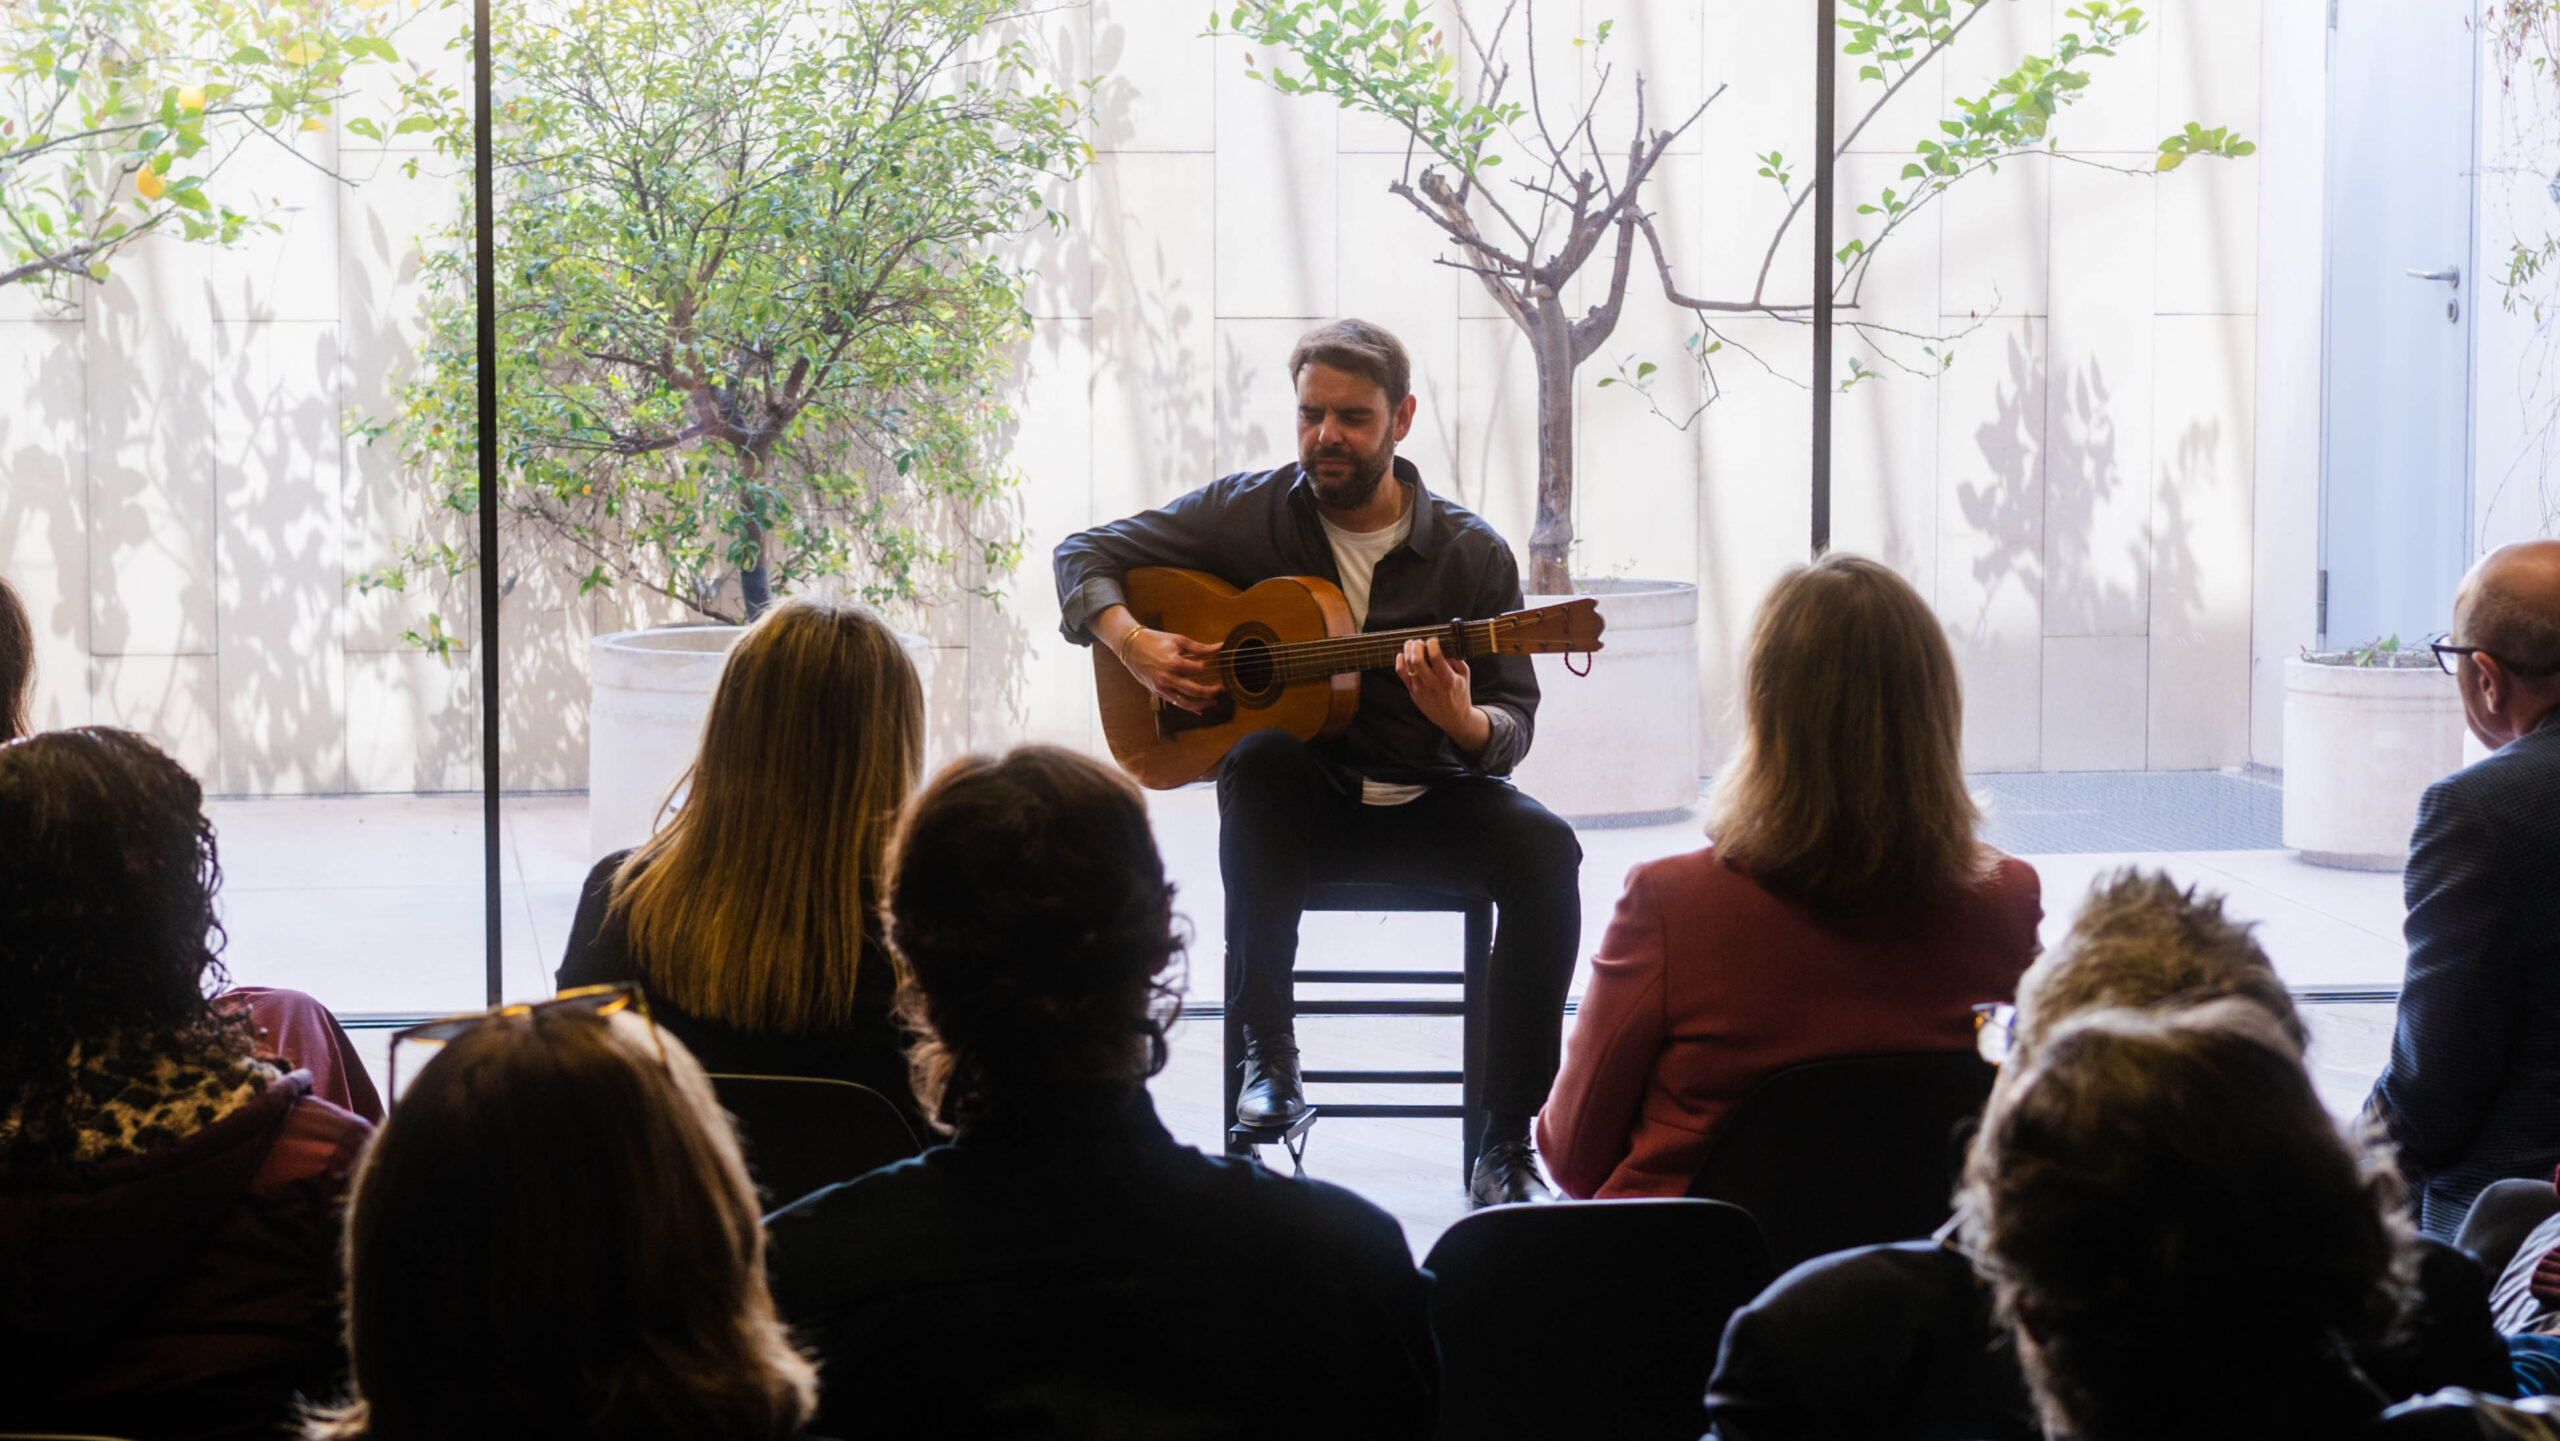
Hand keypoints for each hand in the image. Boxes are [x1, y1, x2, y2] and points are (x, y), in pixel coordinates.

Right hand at [1122, 626, 1224, 713]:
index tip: (1205, 663)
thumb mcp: (1178, 640)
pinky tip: (1199, 708)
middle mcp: (1168, 678)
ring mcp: (1161, 687)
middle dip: (1211, 691)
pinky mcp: (1157, 691)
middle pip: (1195, 691)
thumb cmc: (1154, 640)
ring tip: (1213, 702)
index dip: (1204, 666)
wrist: (1130, 646)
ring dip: (1202, 704)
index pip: (1198, 670)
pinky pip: (1175, 703)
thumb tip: (1220, 647)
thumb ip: (1200, 647)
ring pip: (1186, 702)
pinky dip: (1188, 707)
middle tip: (1222, 688)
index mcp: (1173, 663)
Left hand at [1396, 637, 1489, 752]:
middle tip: (1420, 641)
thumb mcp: (1465, 676)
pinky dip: (1400, 660)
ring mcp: (1420, 688)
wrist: (1452, 718)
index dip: (1432, 643)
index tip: (1434, 640)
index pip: (1435, 656)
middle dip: (1417, 645)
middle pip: (1417, 659)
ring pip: (1407, 664)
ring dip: (1408, 650)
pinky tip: (1404, 655)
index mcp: (1447, 679)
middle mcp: (1432, 684)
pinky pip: (1401, 673)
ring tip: (1413, 644)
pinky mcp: (1412, 691)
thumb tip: (1446, 646)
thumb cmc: (1460, 694)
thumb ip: (1457, 660)